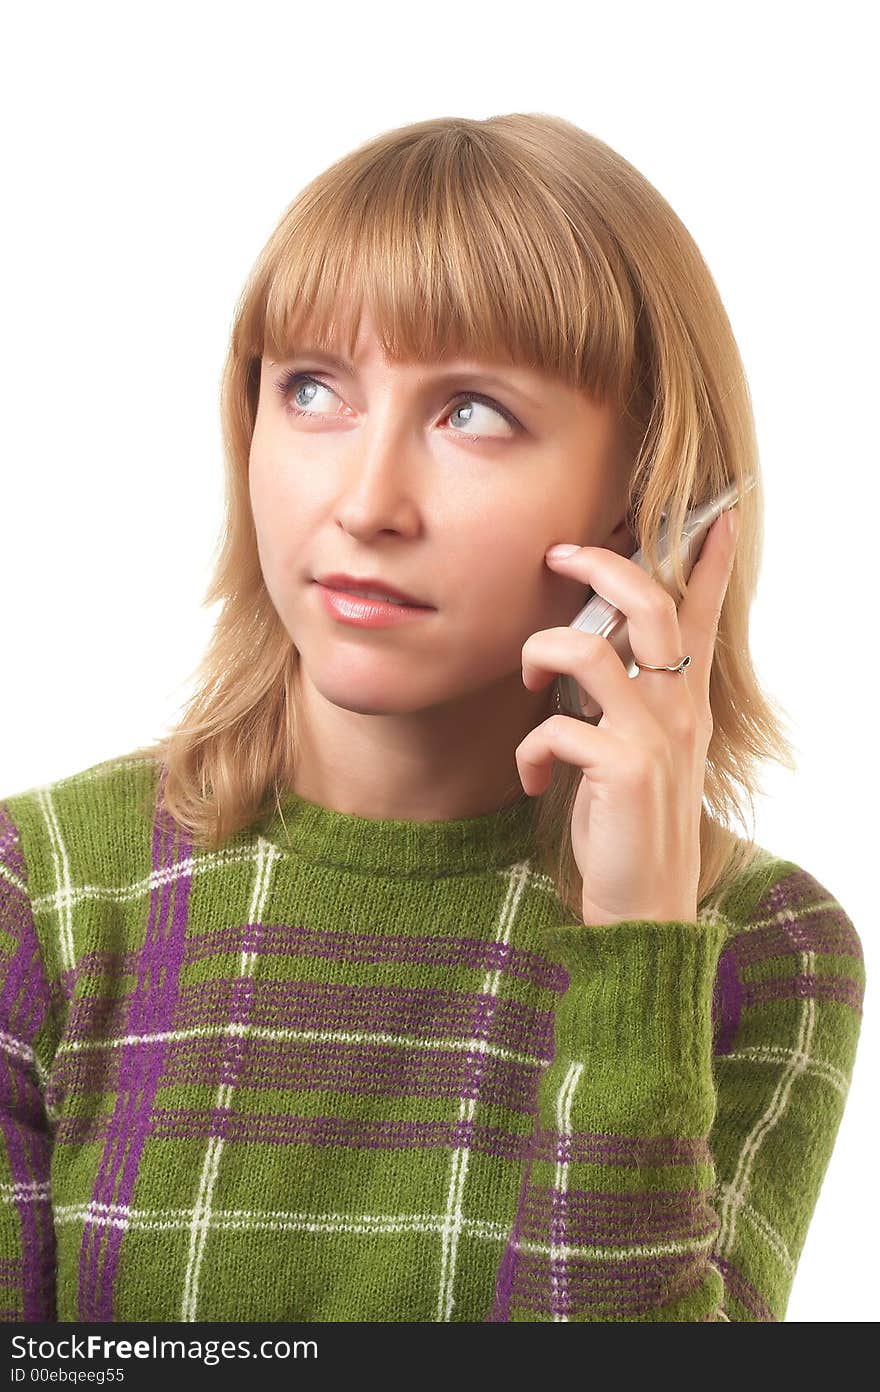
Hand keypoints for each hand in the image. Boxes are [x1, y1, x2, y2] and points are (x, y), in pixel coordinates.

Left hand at [516, 508, 739, 926]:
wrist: (644, 907)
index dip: (709, 562)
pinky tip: (532, 778)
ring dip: (540, 652)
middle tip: (560, 553)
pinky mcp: (624, 771)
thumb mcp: (637, 753)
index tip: (718, 514)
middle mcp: (679, 711)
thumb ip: (625, 702)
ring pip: (589, 651)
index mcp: (685, 703)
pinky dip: (530, 750)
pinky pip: (556, 728)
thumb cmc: (629, 826)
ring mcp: (655, 738)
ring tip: (526, 679)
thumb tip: (588, 651)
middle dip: (602, 565)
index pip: (703, 616)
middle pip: (649, 605)